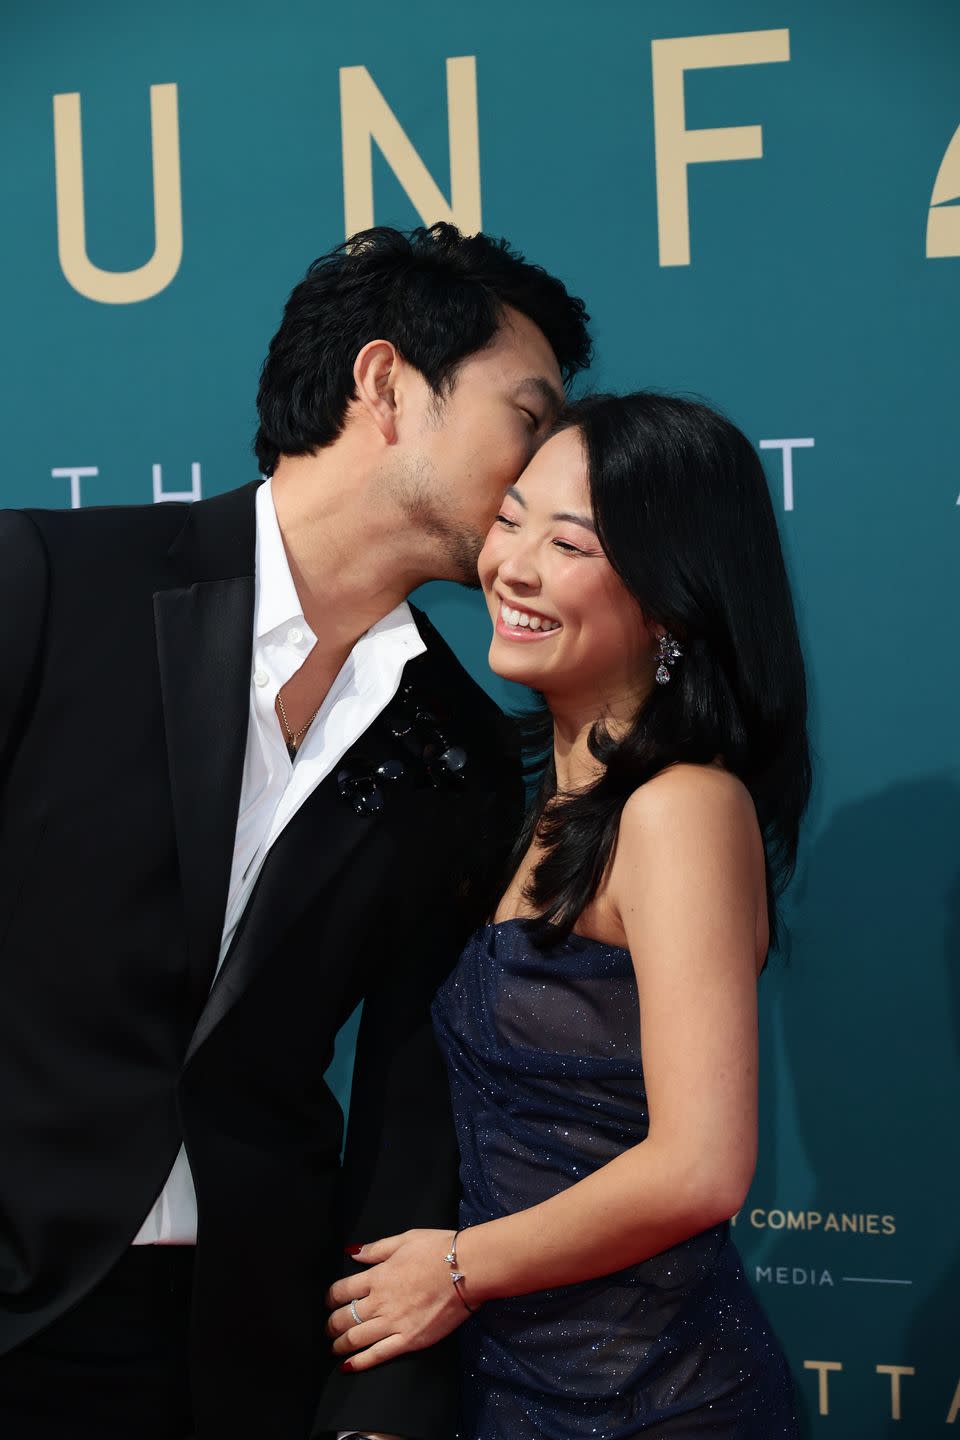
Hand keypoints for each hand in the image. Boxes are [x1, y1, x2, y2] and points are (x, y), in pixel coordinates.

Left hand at [326, 1229, 470, 1370]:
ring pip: (356, 1338)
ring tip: (333, 1347)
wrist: (467, 1269)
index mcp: (377, 1276)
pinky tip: (346, 1366)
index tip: (328, 1301)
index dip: (330, 1297)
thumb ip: (377, 1249)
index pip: (341, 1290)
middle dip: (331, 1324)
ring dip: (339, 1344)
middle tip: (327, 1328)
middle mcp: (380, 1301)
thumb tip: (353, 1252)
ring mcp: (393, 1323)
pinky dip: (359, 1362)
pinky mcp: (409, 1340)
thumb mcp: (405, 1239)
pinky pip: (378, 1354)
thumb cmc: (438, 1250)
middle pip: (344, 1317)